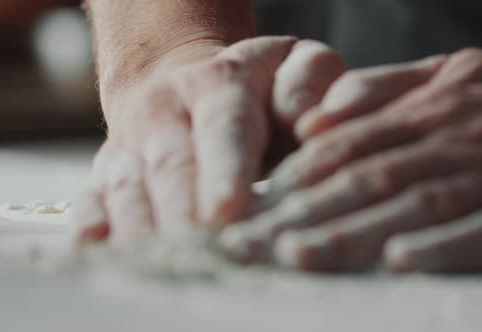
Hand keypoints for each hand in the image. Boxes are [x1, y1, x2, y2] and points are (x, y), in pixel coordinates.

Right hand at [73, 36, 345, 245]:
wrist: (185, 86)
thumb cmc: (255, 89)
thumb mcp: (294, 66)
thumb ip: (314, 82)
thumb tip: (311, 122)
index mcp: (217, 82)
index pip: (223, 124)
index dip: (224, 169)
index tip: (228, 212)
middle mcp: (164, 110)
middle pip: (172, 165)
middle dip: (184, 213)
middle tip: (203, 256)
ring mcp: (130, 142)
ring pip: (129, 187)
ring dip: (142, 228)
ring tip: (161, 267)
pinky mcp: (108, 171)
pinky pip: (92, 198)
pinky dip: (92, 225)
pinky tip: (97, 249)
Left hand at [220, 48, 481, 272]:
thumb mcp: (448, 73)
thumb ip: (381, 90)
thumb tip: (313, 120)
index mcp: (423, 109)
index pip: (344, 146)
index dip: (296, 175)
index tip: (255, 204)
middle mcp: (445, 138)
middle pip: (360, 179)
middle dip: (302, 214)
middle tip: (251, 243)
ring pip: (406, 203)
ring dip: (351, 231)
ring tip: (298, 255)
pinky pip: (478, 226)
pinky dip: (440, 243)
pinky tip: (396, 261)